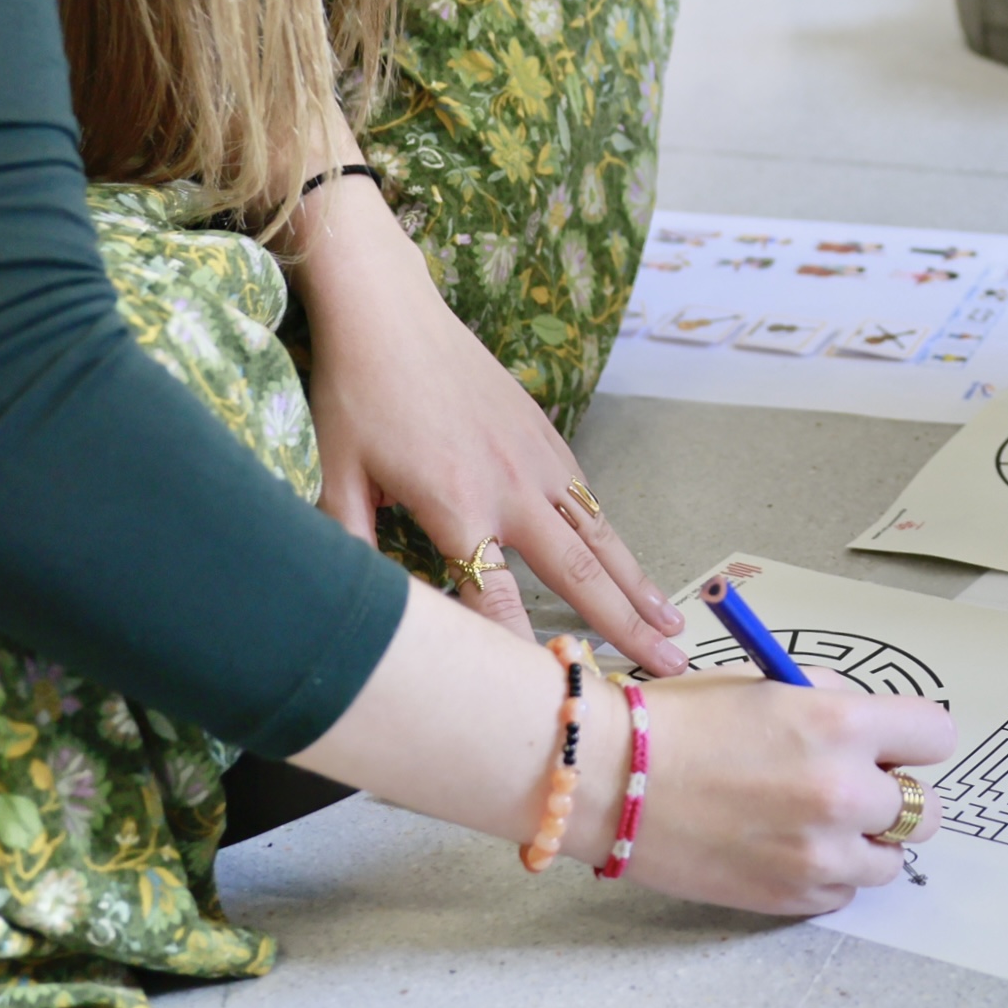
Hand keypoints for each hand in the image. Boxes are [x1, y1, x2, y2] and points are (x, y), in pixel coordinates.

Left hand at [293, 175, 688, 672]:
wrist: (390, 309)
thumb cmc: (357, 392)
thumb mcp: (334, 475)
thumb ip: (348, 548)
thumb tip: (352, 610)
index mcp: (457, 505)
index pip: (495, 600)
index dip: (525, 653)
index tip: (553, 698)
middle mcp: (510, 487)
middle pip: (580, 572)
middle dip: (626, 627)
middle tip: (670, 669)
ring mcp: (535, 458)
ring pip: (600, 534)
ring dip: (638, 582)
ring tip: (673, 624)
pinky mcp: (543, 433)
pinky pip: (587, 497)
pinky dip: (615, 536)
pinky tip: (629, 564)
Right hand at [587, 670, 959, 912]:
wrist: (610, 778)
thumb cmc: (681, 722)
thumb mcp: (770, 685)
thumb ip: (834, 703)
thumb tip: (878, 728)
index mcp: (840, 724)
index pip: (936, 736)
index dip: (912, 737)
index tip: (894, 742)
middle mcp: (842, 792)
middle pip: (925, 809)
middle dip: (893, 794)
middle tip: (853, 783)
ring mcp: (820, 853)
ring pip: (891, 859)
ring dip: (864, 840)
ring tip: (813, 819)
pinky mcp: (793, 897)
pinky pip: (844, 890)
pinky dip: (826, 872)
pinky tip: (784, 845)